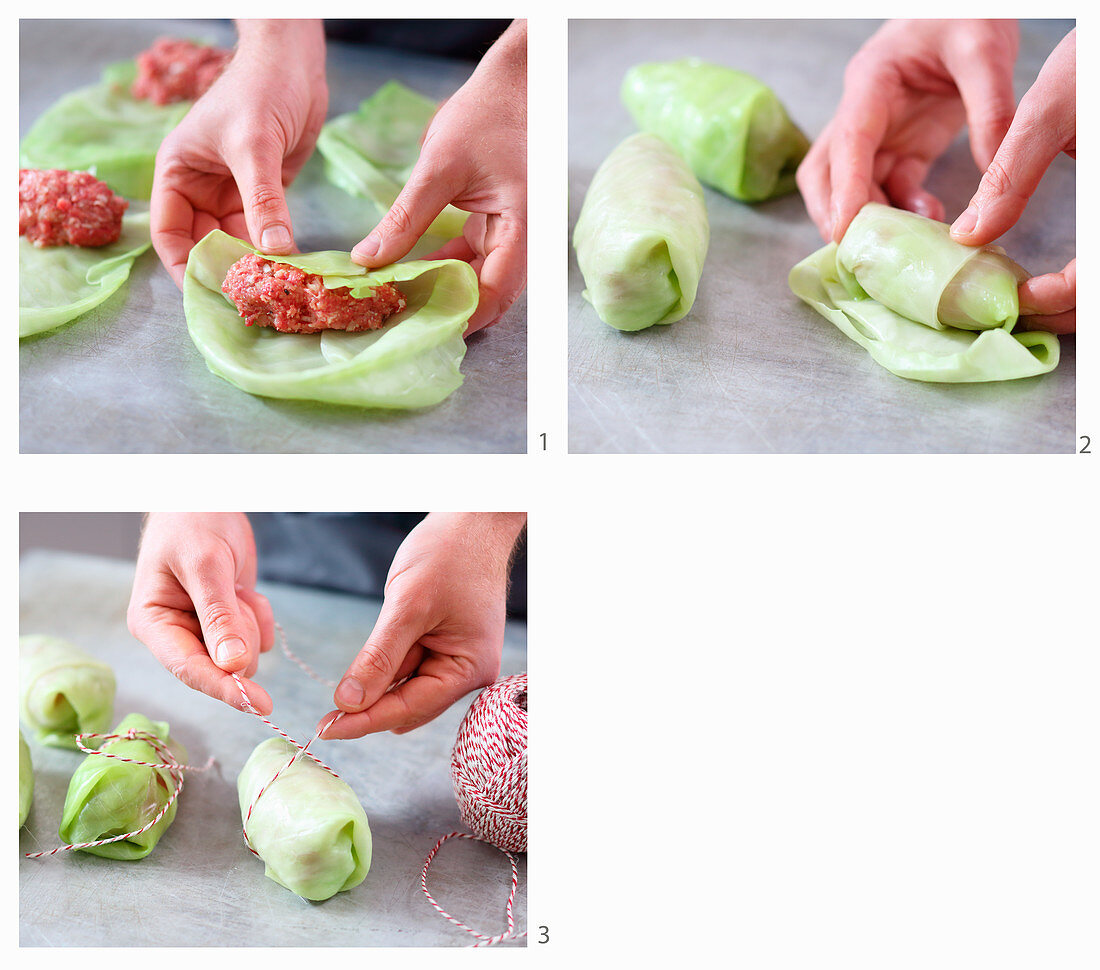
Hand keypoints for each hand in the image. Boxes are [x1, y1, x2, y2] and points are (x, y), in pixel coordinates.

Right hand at [127, 512, 274, 712]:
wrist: (207, 496)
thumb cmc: (193, 521)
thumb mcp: (206, 564)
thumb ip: (218, 615)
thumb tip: (232, 666)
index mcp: (153, 623)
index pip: (188, 669)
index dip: (224, 688)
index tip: (258, 704)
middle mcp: (175, 634)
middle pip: (221, 667)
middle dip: (240, 635)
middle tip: (235, 595)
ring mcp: (203, 631)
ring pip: (244, 656)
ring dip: (250, 621)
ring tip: (235, 587)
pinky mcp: (228, 624)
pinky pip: (258, 639)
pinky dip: (260, 614)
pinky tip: (245, 589)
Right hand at [150, 20, 327, 286]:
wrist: (293, 62)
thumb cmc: (260, 89)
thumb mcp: (255, 146)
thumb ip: (263, 200)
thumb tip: (274, 253)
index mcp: (178, 174)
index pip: (170, 235)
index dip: (185, 268)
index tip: (209, 296)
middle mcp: (200, 189)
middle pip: (204, 246)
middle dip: (224, 273)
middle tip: (250, 304)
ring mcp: (233, 194)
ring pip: (237, 244)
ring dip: (253, 267)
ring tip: (273, 295)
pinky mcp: (265, 196)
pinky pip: (265, 234)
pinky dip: (275, 253)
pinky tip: (291, 273)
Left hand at [318, 512, 525, 737]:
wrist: (472, 520)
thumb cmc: (450, 555)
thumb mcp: (408, 606)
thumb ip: (379, 658)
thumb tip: (348, 703)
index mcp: (469, 667)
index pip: (409, 707)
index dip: (366, 721)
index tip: (326, 730)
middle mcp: (468, 670)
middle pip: (409, 705)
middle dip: (371, 705)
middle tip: (326, 713)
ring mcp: (458, 658)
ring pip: (406, 688)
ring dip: (379, 682)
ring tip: (359, 665)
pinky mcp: (446, 645)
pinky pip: (411, 668)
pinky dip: (388, 666)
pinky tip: (376, 653)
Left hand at [350, 20, 526, 333]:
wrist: (511, 85)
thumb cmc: (486, 117)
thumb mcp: (438, 168)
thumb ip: (405, 220)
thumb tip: (368, 261)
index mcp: (522, 229)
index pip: (495, 291)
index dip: (460, 316)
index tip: (420, 329)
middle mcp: (524, 240)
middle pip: (490, 295)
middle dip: (449, 311)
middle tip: (403, 323)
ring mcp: (512, 235)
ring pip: (479, 281)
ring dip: (443, 292)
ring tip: (400, 302)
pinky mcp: (497, 228)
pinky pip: (471, 261)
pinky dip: (442, 269)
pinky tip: (409, 274)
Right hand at [797, 20, 1018, 241]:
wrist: (969, 5)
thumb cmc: (967, 13)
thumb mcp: (985, 49)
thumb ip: (990, 109)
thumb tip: (994, 174)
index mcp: (871, 82)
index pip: (848, 142)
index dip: (844, 188)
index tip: (844, 230)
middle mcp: (863, 112)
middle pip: (825, 173)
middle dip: (833, 213)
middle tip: (857, 249)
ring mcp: (880, 132)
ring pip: (853, 187)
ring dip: (871, 218)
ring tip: (907, 240)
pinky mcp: (903, 145)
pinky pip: (890, 187)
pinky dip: (901, 211)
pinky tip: (930, 221)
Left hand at [950, 30, 1075, 332]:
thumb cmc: (1099, 61)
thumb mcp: (1053, 110)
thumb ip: (1009, 178)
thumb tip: (966, 236)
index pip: (1090, 285)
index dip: (1049, 301)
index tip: (1008, 295)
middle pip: (1097, 300)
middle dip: (1055, 314)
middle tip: (1004, 311)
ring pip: (1099, 289)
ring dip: (1068, 303)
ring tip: (1020, 299)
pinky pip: (1099, 263)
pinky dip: (1079, 279)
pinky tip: (1045, 276)